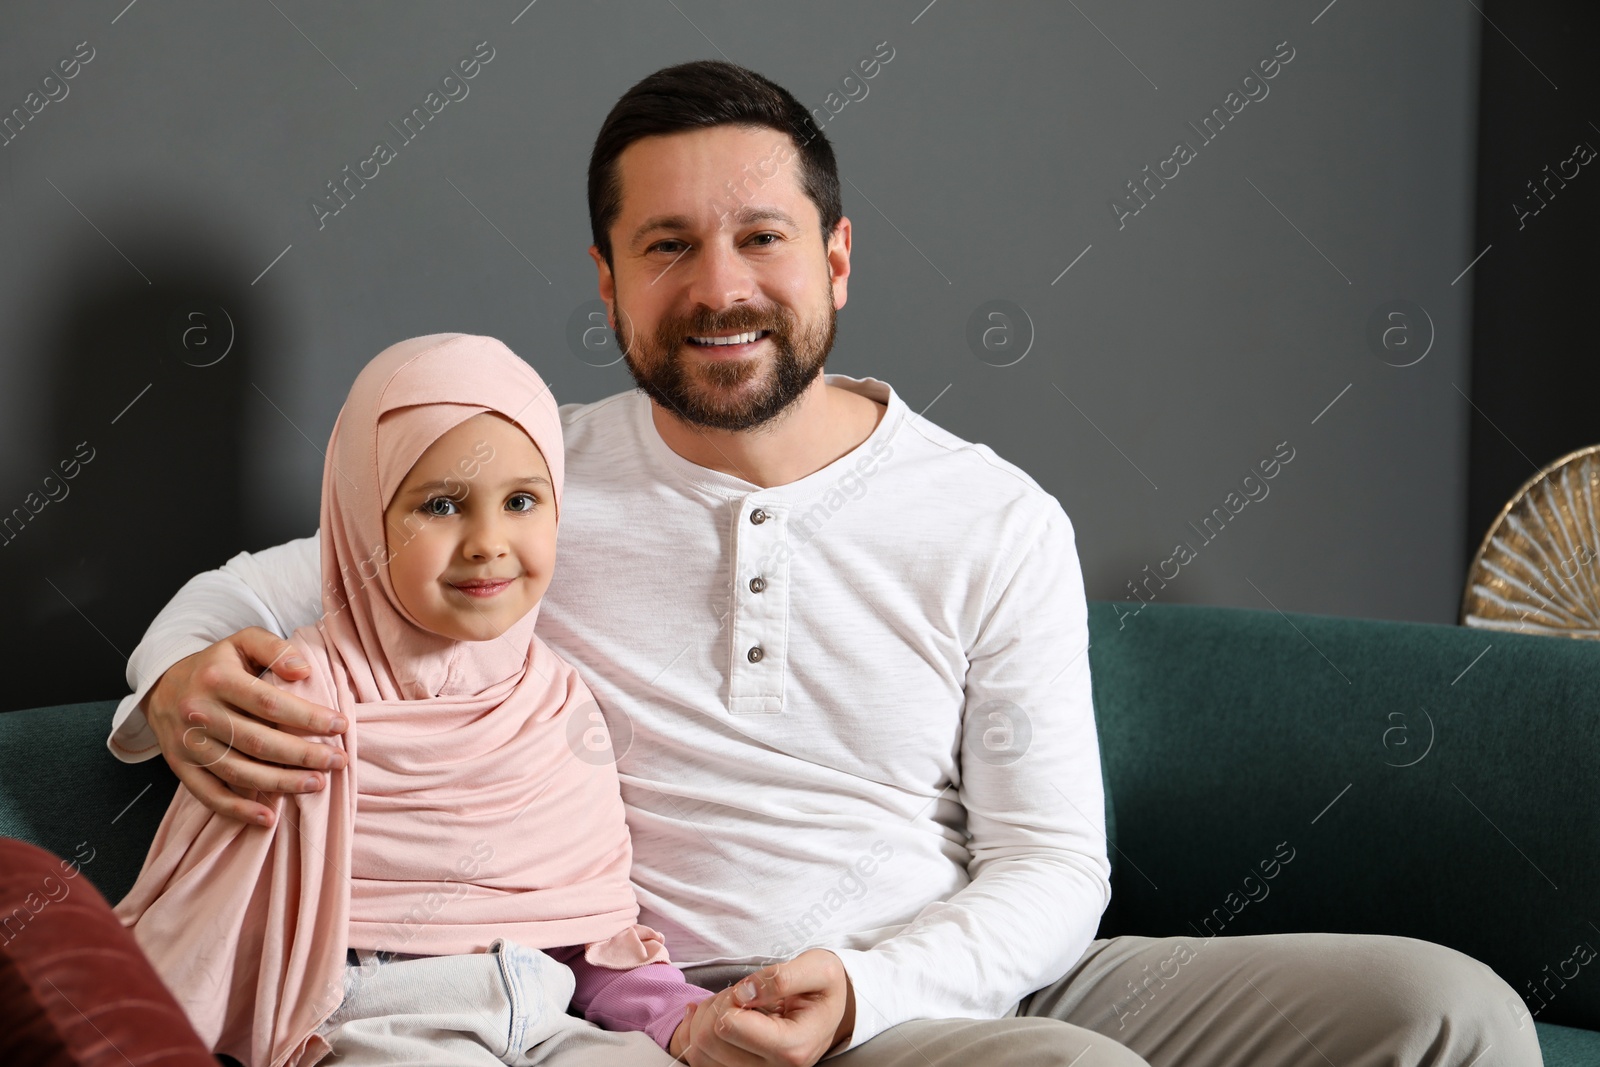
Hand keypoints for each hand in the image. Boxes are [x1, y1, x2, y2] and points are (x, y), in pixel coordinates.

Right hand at [144, 627, 346, 826]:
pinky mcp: (180, 767)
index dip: (307, 716)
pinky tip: (268, 818)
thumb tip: (304, 670)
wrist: (163, 686)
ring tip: (317, 784)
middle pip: (257, 741)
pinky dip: (238, 810)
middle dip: (303, 754)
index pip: (269, 702)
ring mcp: (187, 743)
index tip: (340, 725)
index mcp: (218, 679)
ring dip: (280, 783)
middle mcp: (199, 712)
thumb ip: (275, 649)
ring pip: (238, 771)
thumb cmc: (217, 664)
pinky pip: (209, 794)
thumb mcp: (242, 642)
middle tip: (338, 760)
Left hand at [675, 949, 854, 1065]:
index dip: (732, 998)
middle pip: (709, 1041)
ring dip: (705, 1020)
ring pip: (699, 1053)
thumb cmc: (824, 989)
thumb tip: (744, 993)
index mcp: (793, 1047)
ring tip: (732, 1005)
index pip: (730, 1025)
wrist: (831, 1012)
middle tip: (740, 994)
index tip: (751, 988)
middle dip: (716, 1007)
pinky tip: (711, 1015)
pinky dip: (696, 1032)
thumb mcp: (818, 968)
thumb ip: (782, 978)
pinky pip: (699, 1061)